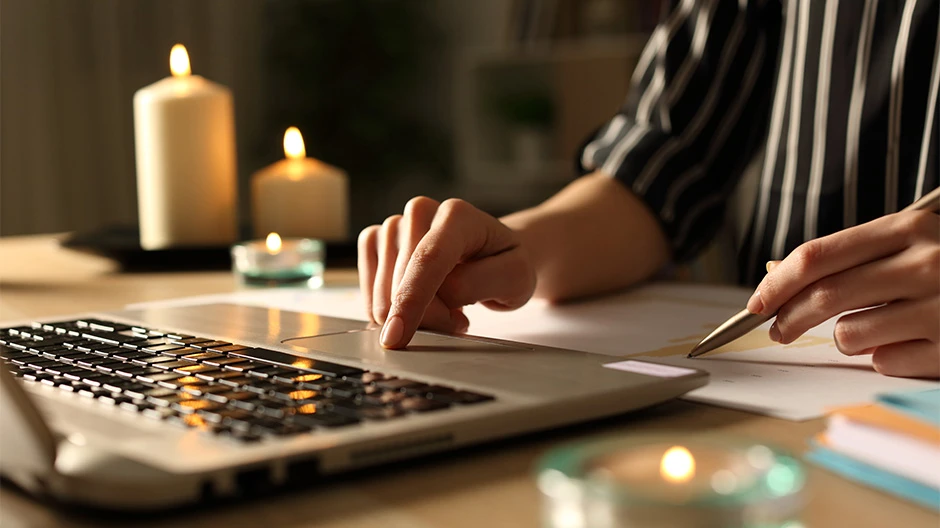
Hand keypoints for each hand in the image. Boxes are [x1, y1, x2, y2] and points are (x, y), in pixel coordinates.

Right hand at [357, 197, 536, 348]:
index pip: (427, 259)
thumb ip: (476, 284)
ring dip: (411, 314)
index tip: (397, 336)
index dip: (411, 300)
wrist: (493, 252)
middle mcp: (420, 211)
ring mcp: (394, 225)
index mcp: (457, 214)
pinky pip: (368, 288)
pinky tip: (417, 302)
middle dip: (425, 317)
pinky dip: (390, 308)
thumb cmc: (504, 264)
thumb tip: (437, 295)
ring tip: (445, 307)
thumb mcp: (514, 278)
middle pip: (401, 282)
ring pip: (381, 291)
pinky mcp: (375, 241)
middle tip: (458, 319)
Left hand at [747, 210, 939, 377]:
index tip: (755, 302)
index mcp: (908, 228)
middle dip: (788, 318)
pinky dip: (885, 358)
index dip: (776, 282)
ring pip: (850, 334)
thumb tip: (774, 272)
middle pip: (824, 296)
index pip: (818, 256)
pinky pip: (886, 362)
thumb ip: (847, 256)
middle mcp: (926, 263)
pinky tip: (911, 342)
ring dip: (846, 339)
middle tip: (777, 330)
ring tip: (871, 328)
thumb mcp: (908, 243)